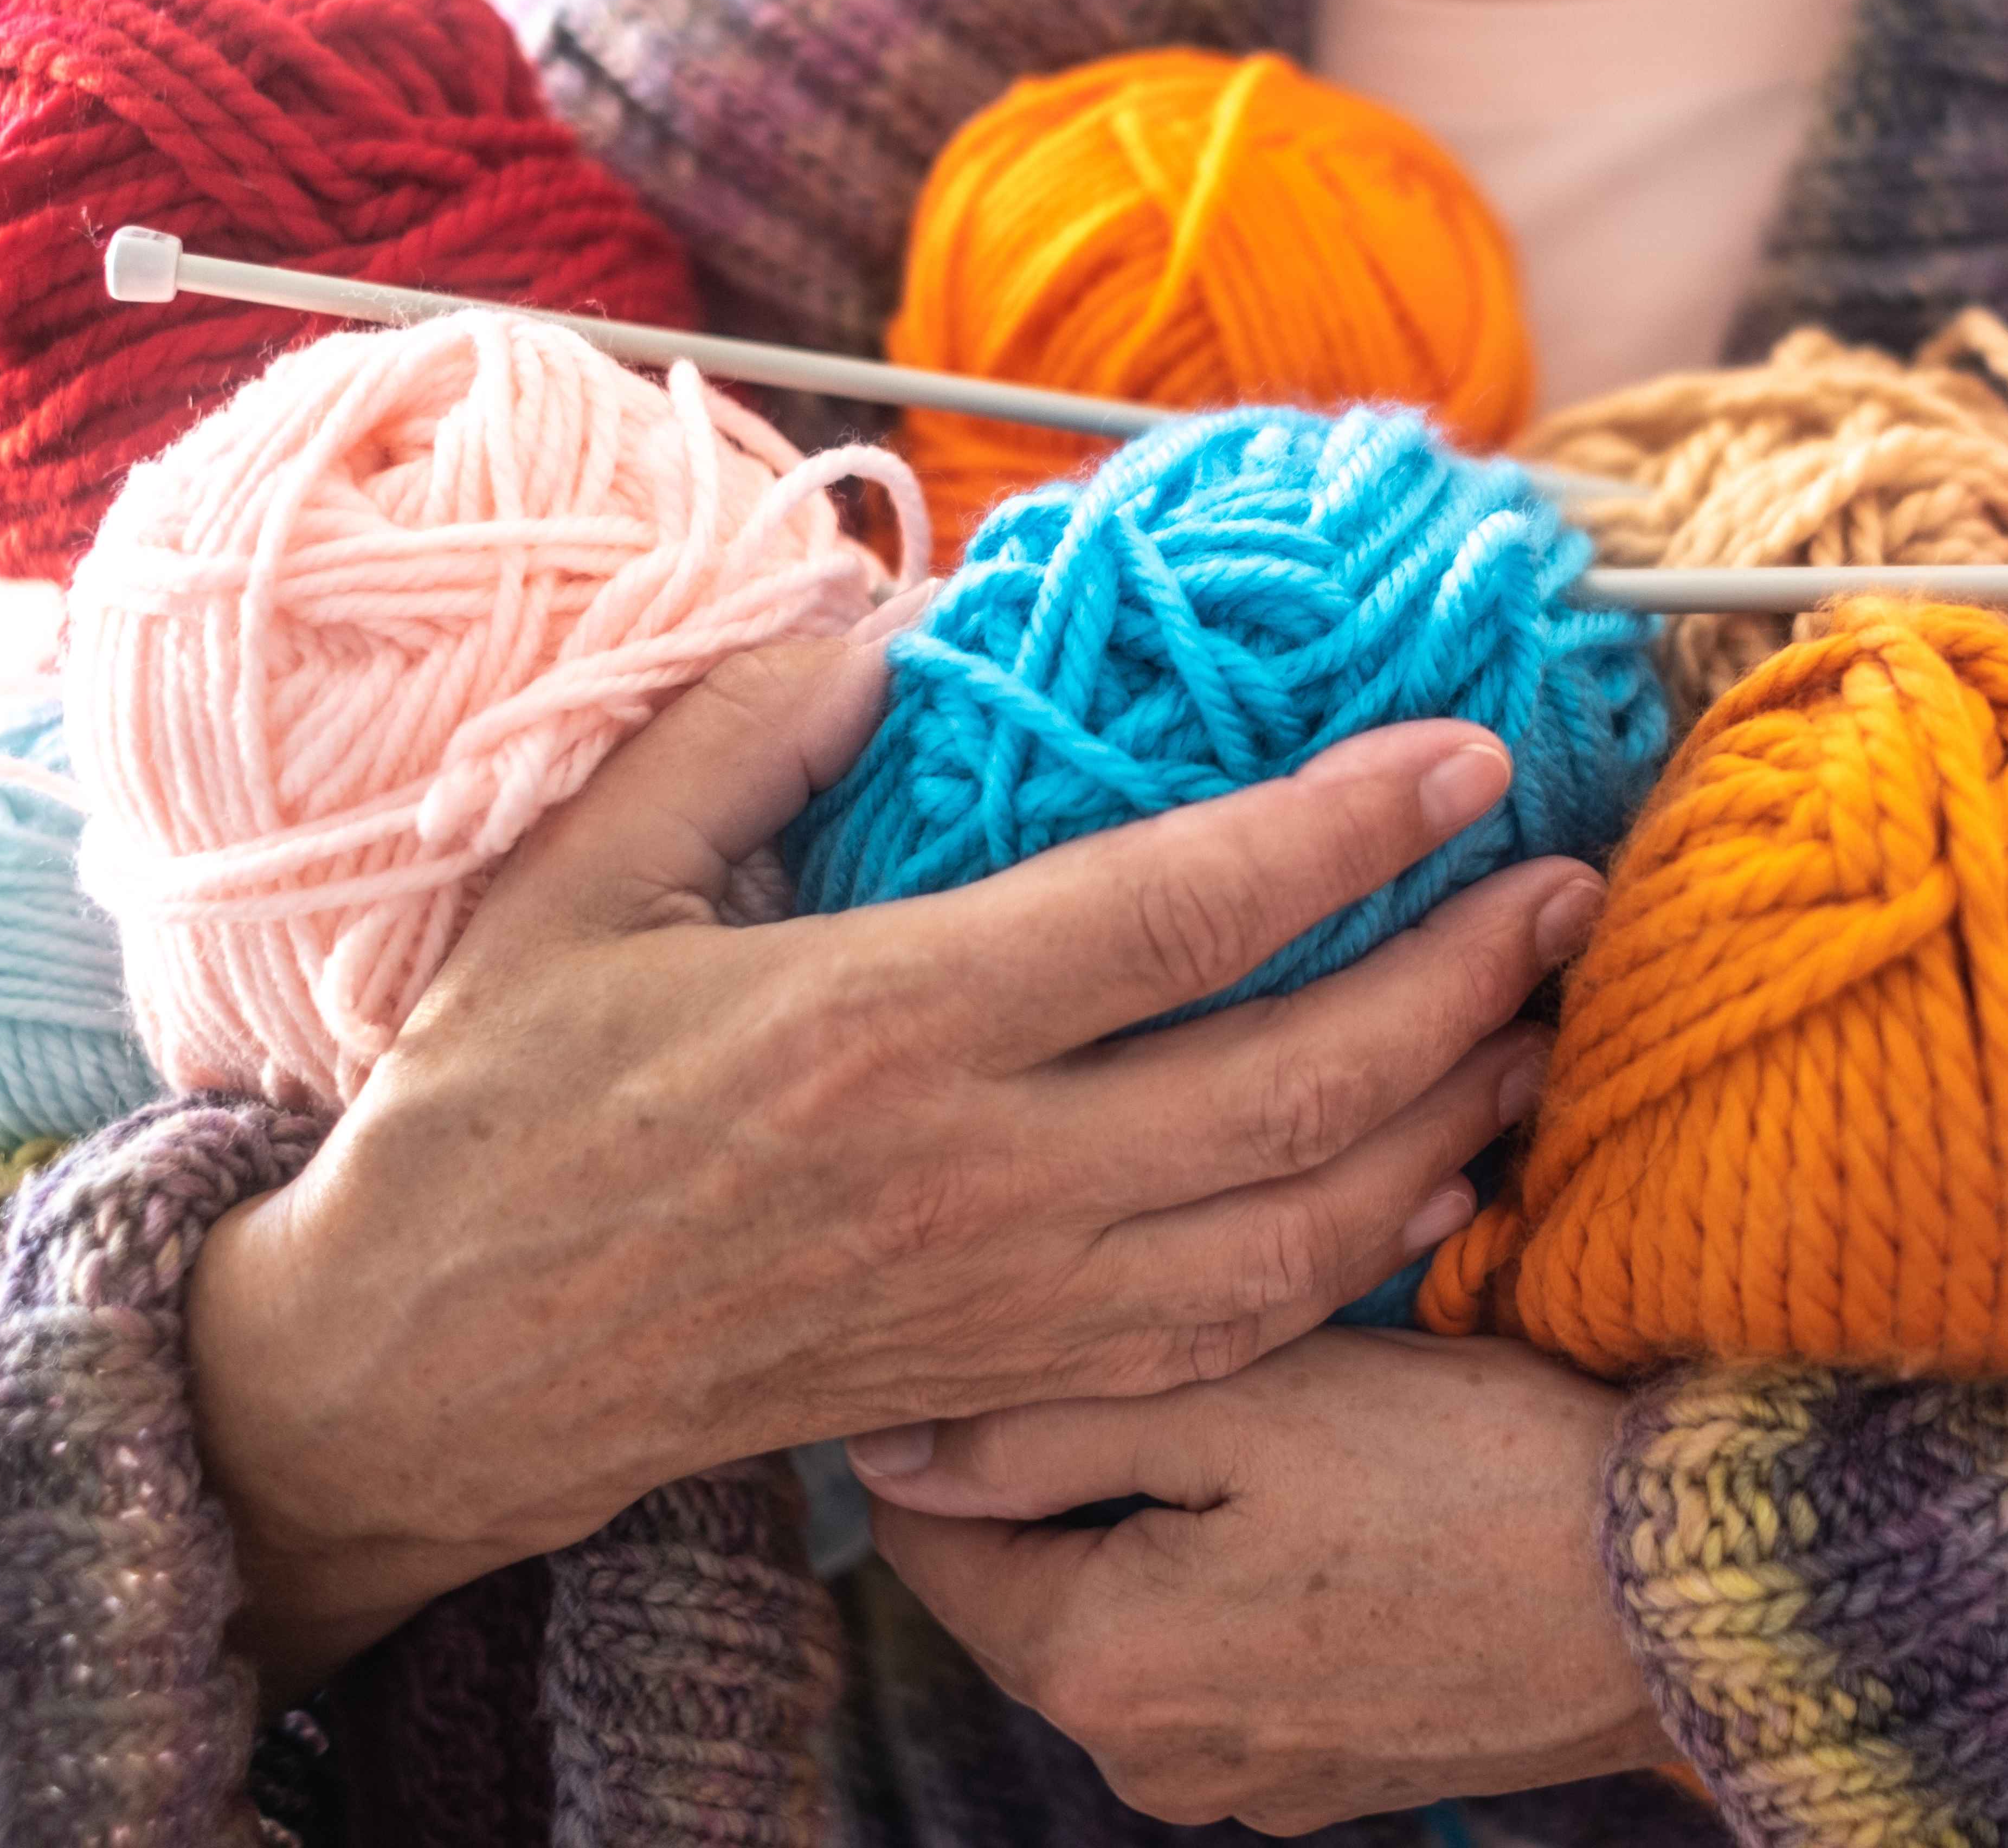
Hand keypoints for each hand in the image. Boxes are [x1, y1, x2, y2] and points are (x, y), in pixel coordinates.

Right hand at [184, 636, 1603, 1698]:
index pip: (1178, 909)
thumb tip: (887, 628)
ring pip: (1301, 1225)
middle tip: (1564, 885)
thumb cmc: (506, 1111)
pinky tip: (1434, 1181)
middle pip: (1294, 1079)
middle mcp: (979, 1172)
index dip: (1346, 827)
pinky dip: (1361, 1258)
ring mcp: (1012, 1297)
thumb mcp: (571, 891)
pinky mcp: (1018, 1378)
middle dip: (1460, 976)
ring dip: (1450, 1118)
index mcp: (882, 1021)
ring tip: (1540, 1019)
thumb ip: (733, 741)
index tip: (1465, 756)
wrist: (442, 1362)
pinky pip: (1239, 1330)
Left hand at [859, 1328, 1676, 1834]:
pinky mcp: (1332, 1775)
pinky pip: (1233, 1663)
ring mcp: (1247, 1782)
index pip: (930, 1537)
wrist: (1678, 1594)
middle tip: (1182, 1348)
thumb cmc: (1470, 1472)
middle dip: (1079, 1469)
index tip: (1027, 1324)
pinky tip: (1340, 1507)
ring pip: (1136, 1619)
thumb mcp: (1247, 1403)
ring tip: (1277, 1417)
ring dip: (1173, 1522)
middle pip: (1033, 1583)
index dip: (960, 1420)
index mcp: (1099, 1665)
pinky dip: (1254, 1582)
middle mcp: (1147, 1761)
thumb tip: (887, 1450)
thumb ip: (1049, 1429)